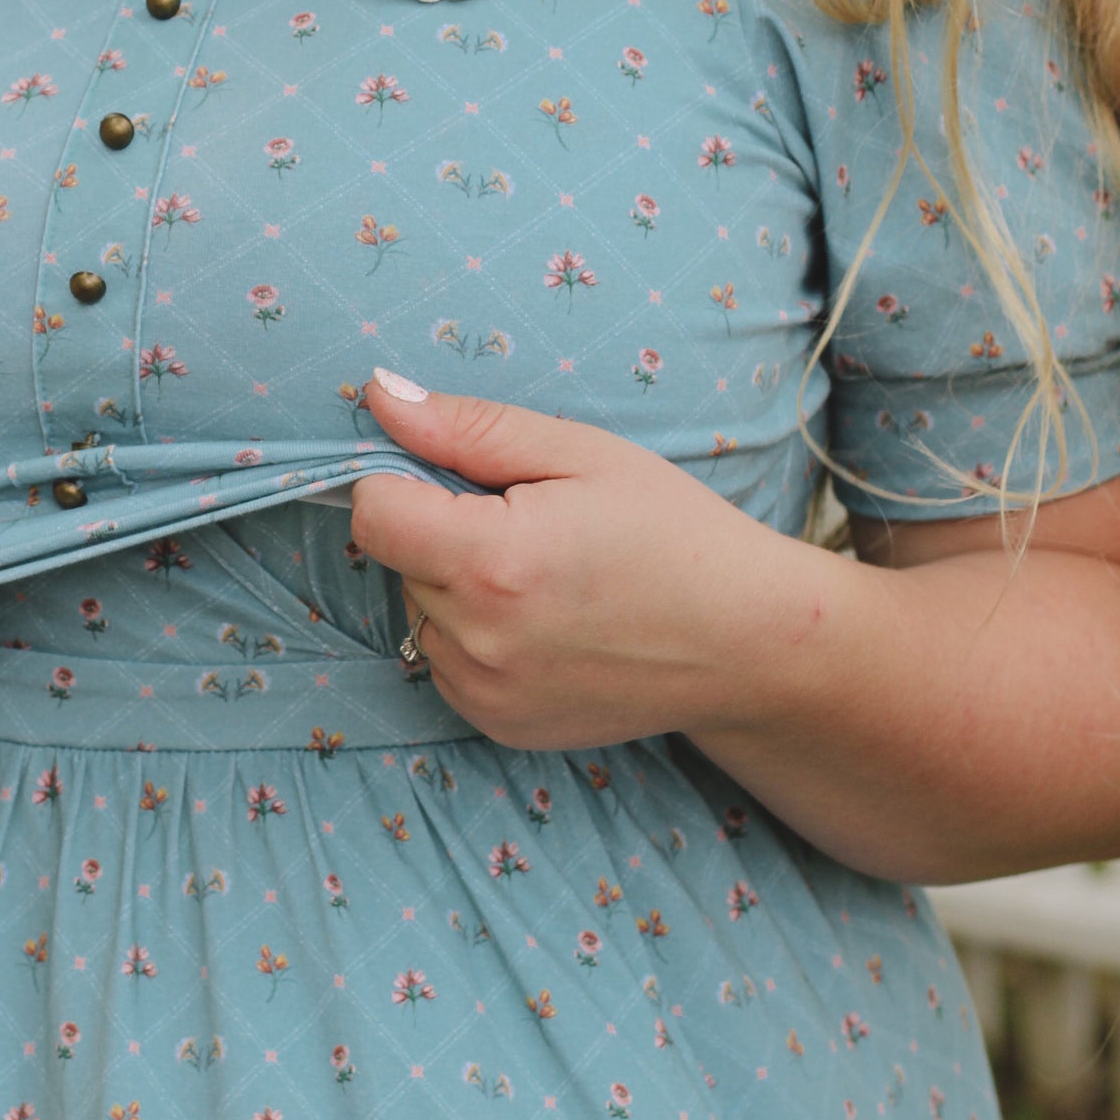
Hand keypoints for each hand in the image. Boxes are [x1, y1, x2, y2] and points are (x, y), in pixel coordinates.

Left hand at [349, 369, 817, 751]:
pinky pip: (445, 663)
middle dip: (439, 530)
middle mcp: (478, 640)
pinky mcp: (498, 726)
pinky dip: (474, 635)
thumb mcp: (578, 452)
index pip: (373, 513)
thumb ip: (466, 427)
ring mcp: (486, 695)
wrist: (746, 641)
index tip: (459, 475)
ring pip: (418, 613)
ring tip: (543, 575)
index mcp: (493, 562)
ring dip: (454, 586)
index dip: (403, 481)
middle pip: (398, 560)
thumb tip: (376, 393)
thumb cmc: (671, 529)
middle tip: (527, 523)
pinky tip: (542, 620)